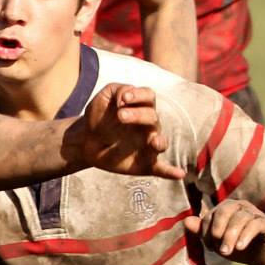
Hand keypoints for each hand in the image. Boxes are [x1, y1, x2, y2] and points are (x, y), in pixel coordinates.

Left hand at [69, 84, 183, 178]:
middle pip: (152, 117)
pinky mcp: (145, 164)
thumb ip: (115, 89)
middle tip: (120, 116)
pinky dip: (170, 172)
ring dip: (159, 142)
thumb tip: (126, 94)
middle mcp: (149, 126)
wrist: (85, 141)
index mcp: (141, 107)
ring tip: (153, 142)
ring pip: (161, 142)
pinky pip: (161, 169)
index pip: (149, 96)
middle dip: (138, 115)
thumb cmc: (98, 117)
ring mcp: (148, 145)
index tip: (123, 98)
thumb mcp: (103, 98)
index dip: (139, 95)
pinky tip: (179, 174)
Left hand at [186, 199, 264, 264]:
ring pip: (240, 218)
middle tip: (217, 249)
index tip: (210, 247)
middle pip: (224, 211)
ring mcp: (255, 214)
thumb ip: (202, 232)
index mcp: (226, 208)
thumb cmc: (237, 245)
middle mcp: (240, 206)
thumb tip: (185, 221)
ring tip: (226, 253)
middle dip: (217, 231)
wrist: (264, 254)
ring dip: (230, 237)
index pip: (211, 215)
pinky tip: (240, 247)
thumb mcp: (218, 241)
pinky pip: (255, 225)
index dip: (206, 231)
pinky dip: (245, 236)